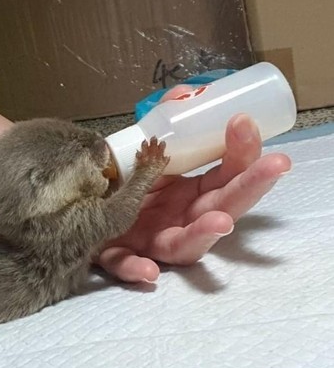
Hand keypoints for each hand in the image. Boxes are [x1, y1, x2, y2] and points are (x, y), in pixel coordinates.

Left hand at [97, 85, 291, 281]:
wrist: (92, 214)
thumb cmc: (131, 186)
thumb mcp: (149, 156)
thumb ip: (167, 126)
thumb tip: (183, 94)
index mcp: (193, 195)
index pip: (228, 175)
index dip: (243, 152)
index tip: (245, 121)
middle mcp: (182, 220)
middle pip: (221, 208)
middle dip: (248, 187)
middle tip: (275, 165)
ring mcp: (154, 242)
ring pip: (184, 244)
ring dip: (203, 234)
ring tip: (221, 221)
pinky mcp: (122, 256)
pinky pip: (128, 265)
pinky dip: (137, 269)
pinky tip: (148, 273)